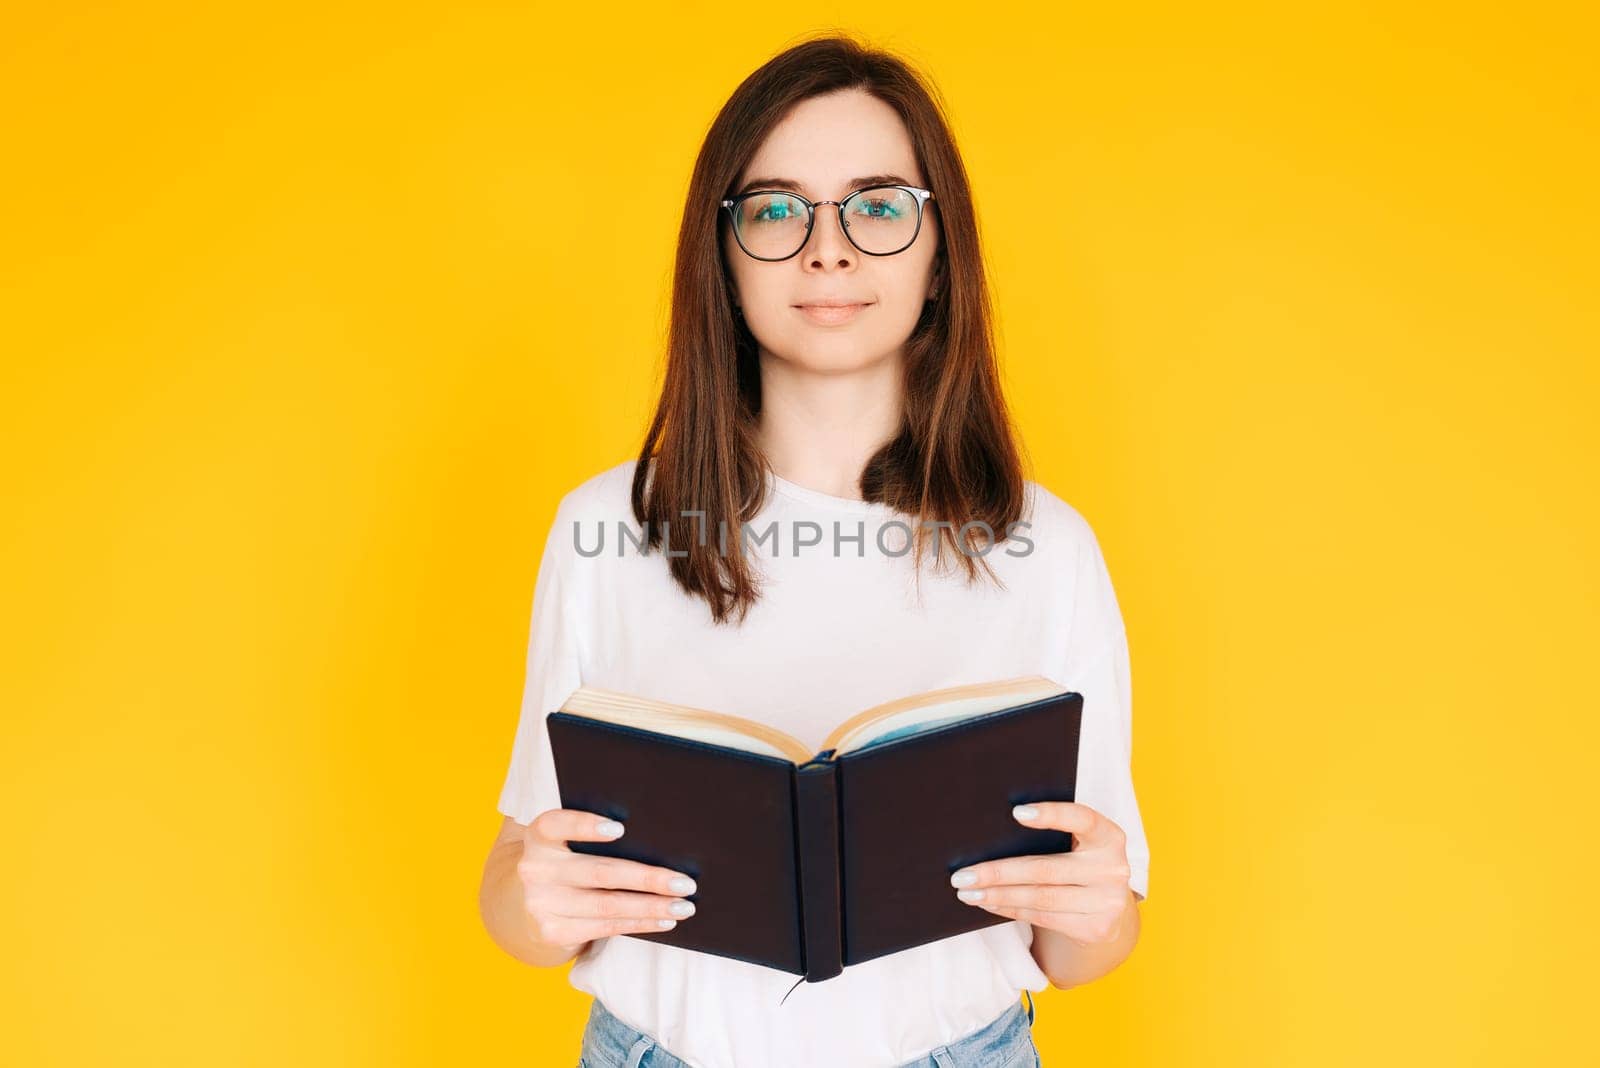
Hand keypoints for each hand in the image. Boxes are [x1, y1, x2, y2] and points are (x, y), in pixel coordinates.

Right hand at [517, 809, 698, 951]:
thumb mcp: (567, 840)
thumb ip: (595, 834)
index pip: (557, 824)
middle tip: (684, 882)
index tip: (620, 828)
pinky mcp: (552, 932)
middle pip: (599, 872)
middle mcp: (535, 869)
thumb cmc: (566, 859)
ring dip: (651, 907)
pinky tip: (663, 920)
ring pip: (607, 905)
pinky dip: (639, 924)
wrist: (526, 901)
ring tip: (684, 906)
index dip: (586, 825)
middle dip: (647, 879)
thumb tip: (659, 839)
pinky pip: (604, 927)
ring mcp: (541, 904)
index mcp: (540, 836)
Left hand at [949, 801, 1134, 945]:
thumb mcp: (1078, 841)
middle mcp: (1113, 869)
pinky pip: (1043, 918)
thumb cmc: (1080, 861)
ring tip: (968, 892)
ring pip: (1040, 898)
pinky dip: (1011, 910)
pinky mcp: (1096, 928)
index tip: (1016, 812)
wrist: (1108, 905)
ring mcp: (1107, 902)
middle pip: (1046, 869)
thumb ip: (1053, 833)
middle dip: (999, 872)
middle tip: (963, 874)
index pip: (1082, 818)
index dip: (1051, 814)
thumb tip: (994, 830)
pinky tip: (989, 903)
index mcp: (1109, 836)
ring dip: (998, 895)